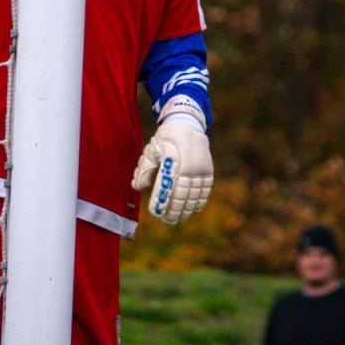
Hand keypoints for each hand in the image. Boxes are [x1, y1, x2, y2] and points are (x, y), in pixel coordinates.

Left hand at [132, 96, 212, 224]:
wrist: (187, 123)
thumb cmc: (165, 139)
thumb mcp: (151, 150)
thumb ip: (144, 170)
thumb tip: (137, 187)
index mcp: (170, 162)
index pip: (165, 188)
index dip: (161, 202)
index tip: (156, 213)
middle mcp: (186, 167)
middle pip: (181, 195)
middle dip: (174, 210)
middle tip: (169, 221)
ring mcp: (199, 168)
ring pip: (194, 194)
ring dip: (187, 208)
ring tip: (180, 218)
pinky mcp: (207, 168)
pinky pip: (205, 188)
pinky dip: (200, 200)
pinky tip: (195, 208)